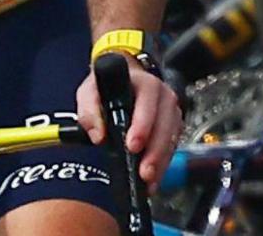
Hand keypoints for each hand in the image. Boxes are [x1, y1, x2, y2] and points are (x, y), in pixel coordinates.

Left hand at [75, 61, 181, 188]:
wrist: (122, 83)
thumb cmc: (107, 88)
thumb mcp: (90, 92)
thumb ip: (89, 111)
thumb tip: (98, 136)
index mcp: (144, 83)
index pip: (148, 101)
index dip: (142, 124)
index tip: (133, 145)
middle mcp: (162, 96)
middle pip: (164, 123)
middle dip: (155, 150)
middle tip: (144, 171)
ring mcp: (171, 111)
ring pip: (171, 137)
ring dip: (160, 160)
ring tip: (148, 179)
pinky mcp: (173, 127)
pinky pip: (172, 146)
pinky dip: (163, 164)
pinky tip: (153, 179)